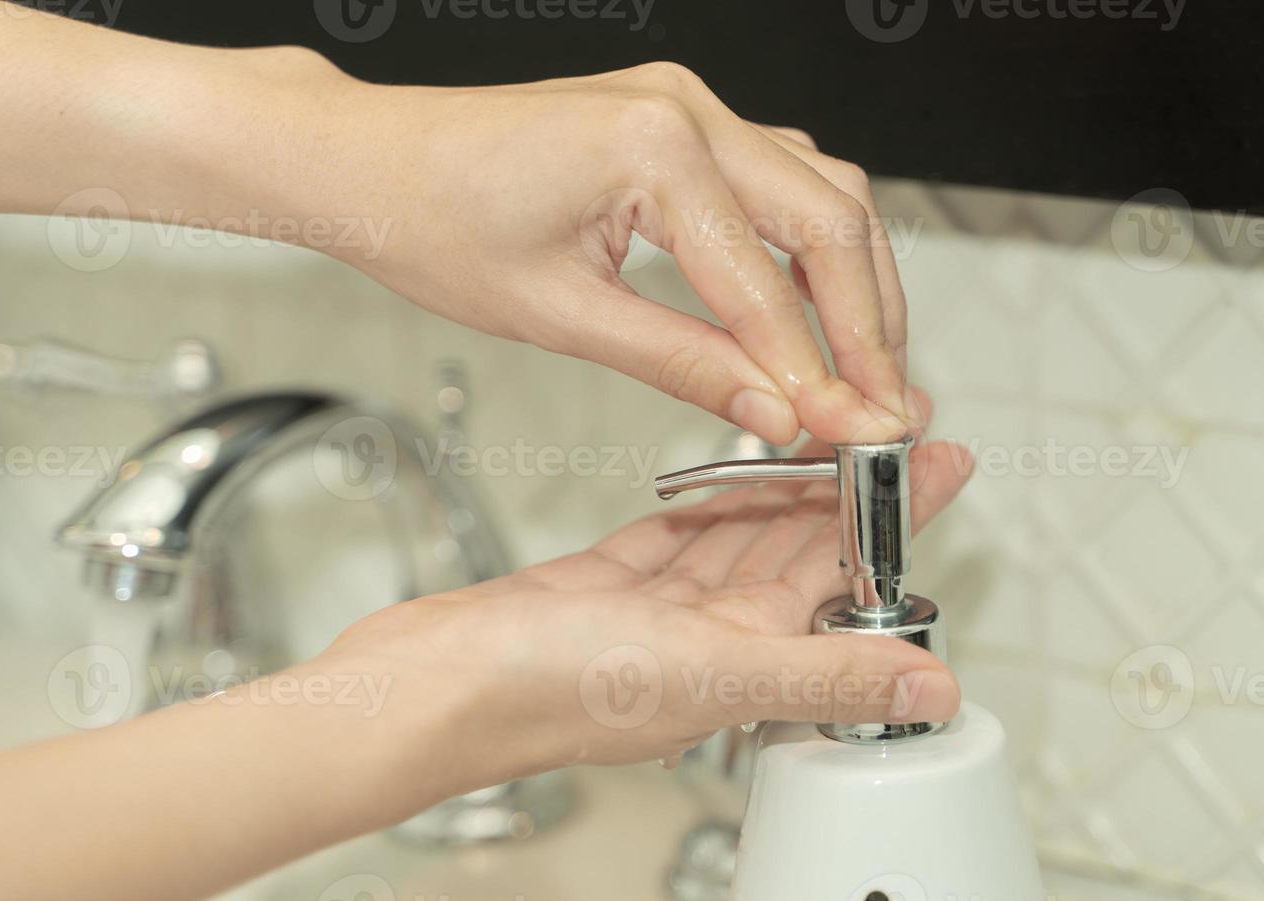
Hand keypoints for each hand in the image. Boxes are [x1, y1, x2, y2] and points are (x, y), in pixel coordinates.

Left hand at [313, 62, 918, 445]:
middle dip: (872, 323)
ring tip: (870, 367)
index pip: (765, 284)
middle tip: (890, 404)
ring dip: (857, 281)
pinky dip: (814, 248)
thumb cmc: (434, 223)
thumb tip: (772, 411)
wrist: (373, 165)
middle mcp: (689, 109)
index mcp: (654, 149)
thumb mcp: (560, 317)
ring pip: (823, 191)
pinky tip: (820, 307)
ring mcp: (691, 106)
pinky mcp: (682, 122)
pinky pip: (781, 180)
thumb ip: (681, 364)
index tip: (852, 432)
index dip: (816, 371)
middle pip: (832, 219)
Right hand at [318, 433, 970, 803]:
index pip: (848, 586)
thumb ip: (826, 675)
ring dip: (793, 487)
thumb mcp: (708, 674)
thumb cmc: (545, 694)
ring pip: (745, 538)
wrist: (431, 685)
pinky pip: (681, 536)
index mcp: (748, 664)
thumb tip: (933, 692)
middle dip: (857, 491)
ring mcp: (661, 614)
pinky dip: (713, 501)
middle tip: (901, 426)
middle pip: (804, 555)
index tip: (943, 465)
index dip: (900, 523)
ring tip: (837, 433)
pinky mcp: (612, 585)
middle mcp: (713, 642)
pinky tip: (738, 471)